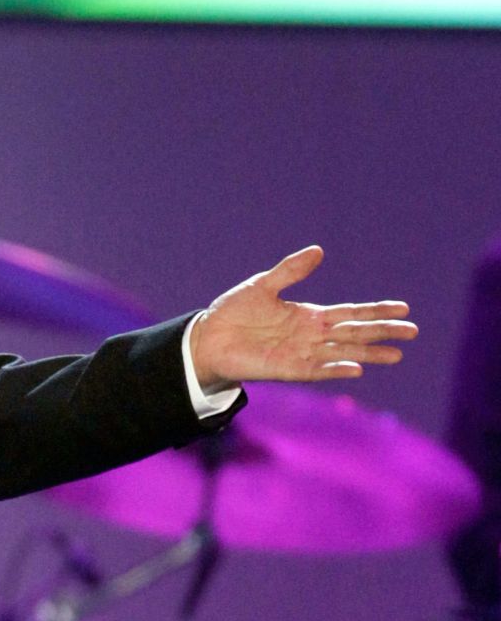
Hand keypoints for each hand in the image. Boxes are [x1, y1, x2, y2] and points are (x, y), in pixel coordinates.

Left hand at [191, 246, 415, 391]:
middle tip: (413, 331)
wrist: (206, 337)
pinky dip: (335, 368)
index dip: (375, 310)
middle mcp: (310, 336)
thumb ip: (290, 271)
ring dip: (368, 354)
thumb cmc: (233, 312)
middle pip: (354, 333)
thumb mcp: (263, 285)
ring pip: (342, 353)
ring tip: (396, 355)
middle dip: (382, 332)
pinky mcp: (286, 369)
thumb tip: (319, 251)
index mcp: (308, 316)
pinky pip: (316, 370)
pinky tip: (356, 368)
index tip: (403, 308)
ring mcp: (301, 353)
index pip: (350, 312)